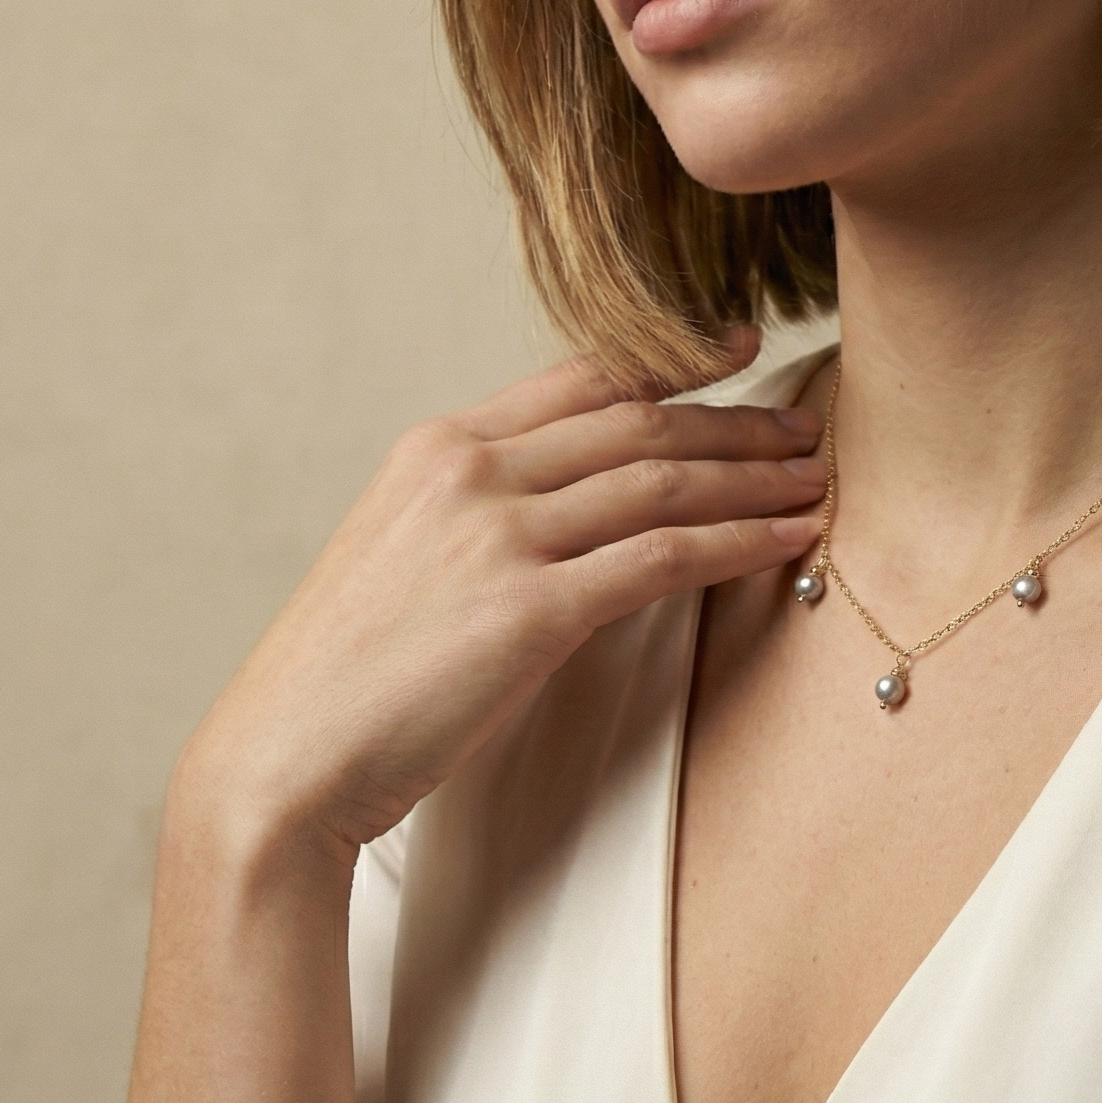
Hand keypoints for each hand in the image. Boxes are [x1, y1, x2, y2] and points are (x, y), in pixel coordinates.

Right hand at [175, 328, 825, 868]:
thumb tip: (577, 500)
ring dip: (753, 478)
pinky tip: (786, 542)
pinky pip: (662, 558)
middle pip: (639, 423)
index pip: (584, 377)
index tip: (739, 343)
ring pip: (661, 482)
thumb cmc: (350, 673)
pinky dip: (737, 543)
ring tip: (817, 481)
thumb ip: (485, 508)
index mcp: (442, 445)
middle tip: (805, 426)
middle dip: (736, 420)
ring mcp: (498, 535)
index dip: (674, 357)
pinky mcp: (527, 610)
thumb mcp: (408, 550)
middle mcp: (473, 471)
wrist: (284, 758)